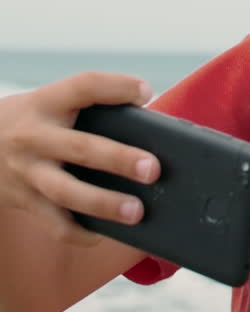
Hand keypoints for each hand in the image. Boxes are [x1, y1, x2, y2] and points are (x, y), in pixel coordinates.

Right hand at [0, 72, 158, 244]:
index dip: (116, 87)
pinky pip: (53, 222)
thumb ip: (92, 109)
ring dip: (104, 203)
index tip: (146, 92)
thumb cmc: (36, 121)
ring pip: (66, 191)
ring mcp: (27, 170)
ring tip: (136, 211)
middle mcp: (35, 136)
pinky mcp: (25, 199)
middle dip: (119, 159)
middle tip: (153, 169)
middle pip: (81, 148)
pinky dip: (79, 231)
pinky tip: (103, 234)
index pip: (84, 86)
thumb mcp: (53, 102)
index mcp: (47, 102)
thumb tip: (152, 127)